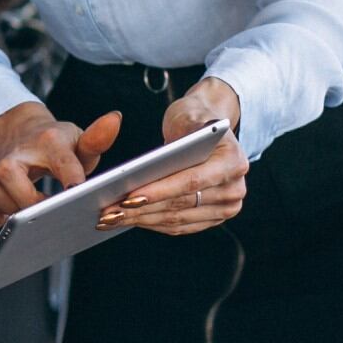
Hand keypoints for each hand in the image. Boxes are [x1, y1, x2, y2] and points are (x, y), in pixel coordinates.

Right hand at [0, 103, 121, 226]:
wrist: (21, 133)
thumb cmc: (55, 145)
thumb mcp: (79, 141)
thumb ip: (97, 138)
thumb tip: (114, 119)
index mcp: (49, 142)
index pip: (62, 160)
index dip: (69, 176)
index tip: (74, 193)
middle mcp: (16, 152)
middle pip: (10, 174)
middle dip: (28, 199)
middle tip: (47, 214)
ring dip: (10, 209)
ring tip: (30, 216)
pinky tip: (9, 220)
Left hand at [98, 77, 249, 235]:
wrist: (206, 128)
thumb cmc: (192, 119)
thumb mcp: (186, 116)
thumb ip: (174, 138)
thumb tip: (145, 168)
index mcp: (233, 162)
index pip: (191, 181)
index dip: (159, 191)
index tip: (128, 197)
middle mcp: (235, 189)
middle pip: (181, 203)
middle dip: (142, 208)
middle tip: (108, 212)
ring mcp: (226, 207)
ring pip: (177, 219)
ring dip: (141, 220)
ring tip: (110, 218)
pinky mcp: (212, 218)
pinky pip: (179, 226)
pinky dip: (152, 223)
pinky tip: (128, 220)